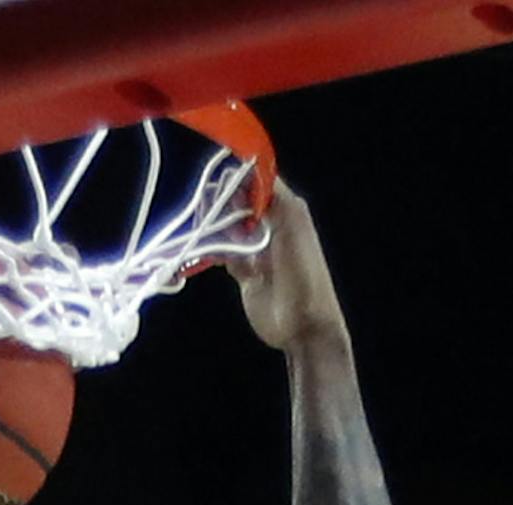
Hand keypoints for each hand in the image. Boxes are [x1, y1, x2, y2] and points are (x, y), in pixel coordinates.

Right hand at [225, 182, 345, 352]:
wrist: (303, 325)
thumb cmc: (304, 275)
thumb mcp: (293, 226)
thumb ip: (273, 196)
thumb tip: (249, 170)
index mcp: (286, 209)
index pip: (258, 181)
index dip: (239, 178)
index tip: (222, 184)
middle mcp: (271, 225)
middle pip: (239, 202)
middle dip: (223, 203)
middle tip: (211, 212)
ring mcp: (257, 249)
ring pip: (228, 227)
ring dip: (217, 227)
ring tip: (208, 232)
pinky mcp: (246, 273)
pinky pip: (225, 254)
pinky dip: (215, 251)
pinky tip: (209, 252)